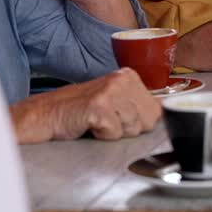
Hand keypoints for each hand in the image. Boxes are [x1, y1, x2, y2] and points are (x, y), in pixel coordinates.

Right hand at [39, 68, 161, 141]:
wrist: (46, 114)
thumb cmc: (80, 111)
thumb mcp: (114, 100)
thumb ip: (138, 104)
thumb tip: (166, 110)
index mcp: (129, 76)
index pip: (157, 109)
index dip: (139, 121)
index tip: (120, 117)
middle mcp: (123, 79)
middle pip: (148, 121)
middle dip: (128, 128)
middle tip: (106, 120)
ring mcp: (111, 91)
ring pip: (133, 128)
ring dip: (114, 132)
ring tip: (96, 121)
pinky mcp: (99, 106)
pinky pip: (114, 133)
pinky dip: (101, 135)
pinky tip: (89, 124)